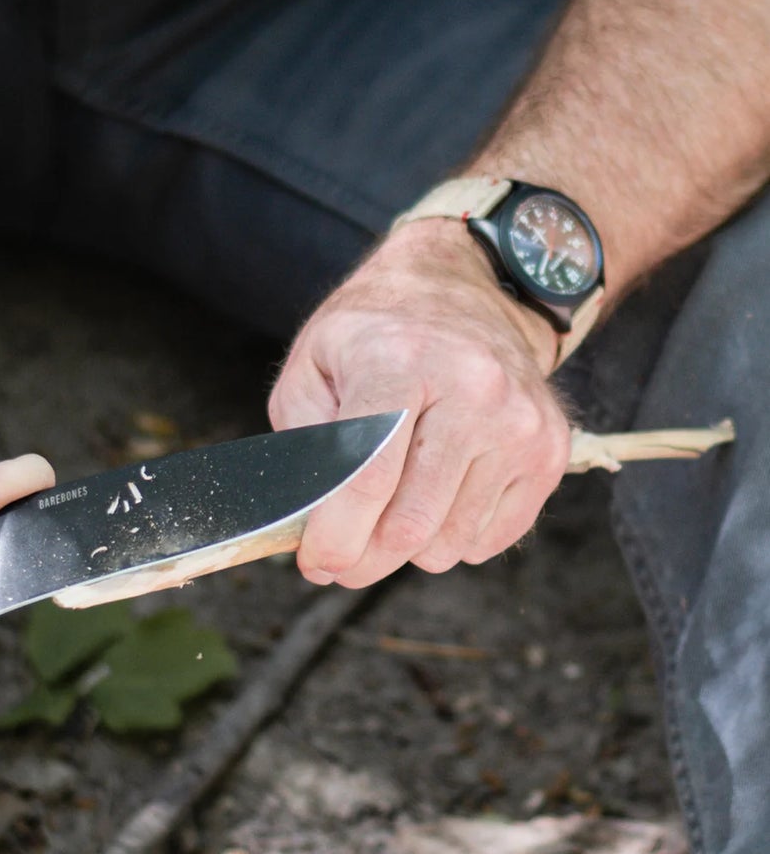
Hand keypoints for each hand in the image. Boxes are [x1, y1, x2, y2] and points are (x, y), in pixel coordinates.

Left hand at [268, 219, 569, 587]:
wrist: (466, 289)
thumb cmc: (376, 334)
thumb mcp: (313, 365)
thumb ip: (304, 443)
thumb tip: (307, 522)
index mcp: (402, 362)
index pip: (370, 475)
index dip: (336, 536)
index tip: (315, 564)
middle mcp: (473, 390)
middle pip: (411, 523)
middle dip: (363, 559)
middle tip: (339, 559)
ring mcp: (520, 423)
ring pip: (450, 542)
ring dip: (407, 549)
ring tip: (386, 511)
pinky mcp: (549, 451)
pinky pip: (491, 539)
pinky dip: (452, 537)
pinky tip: (434, 497)